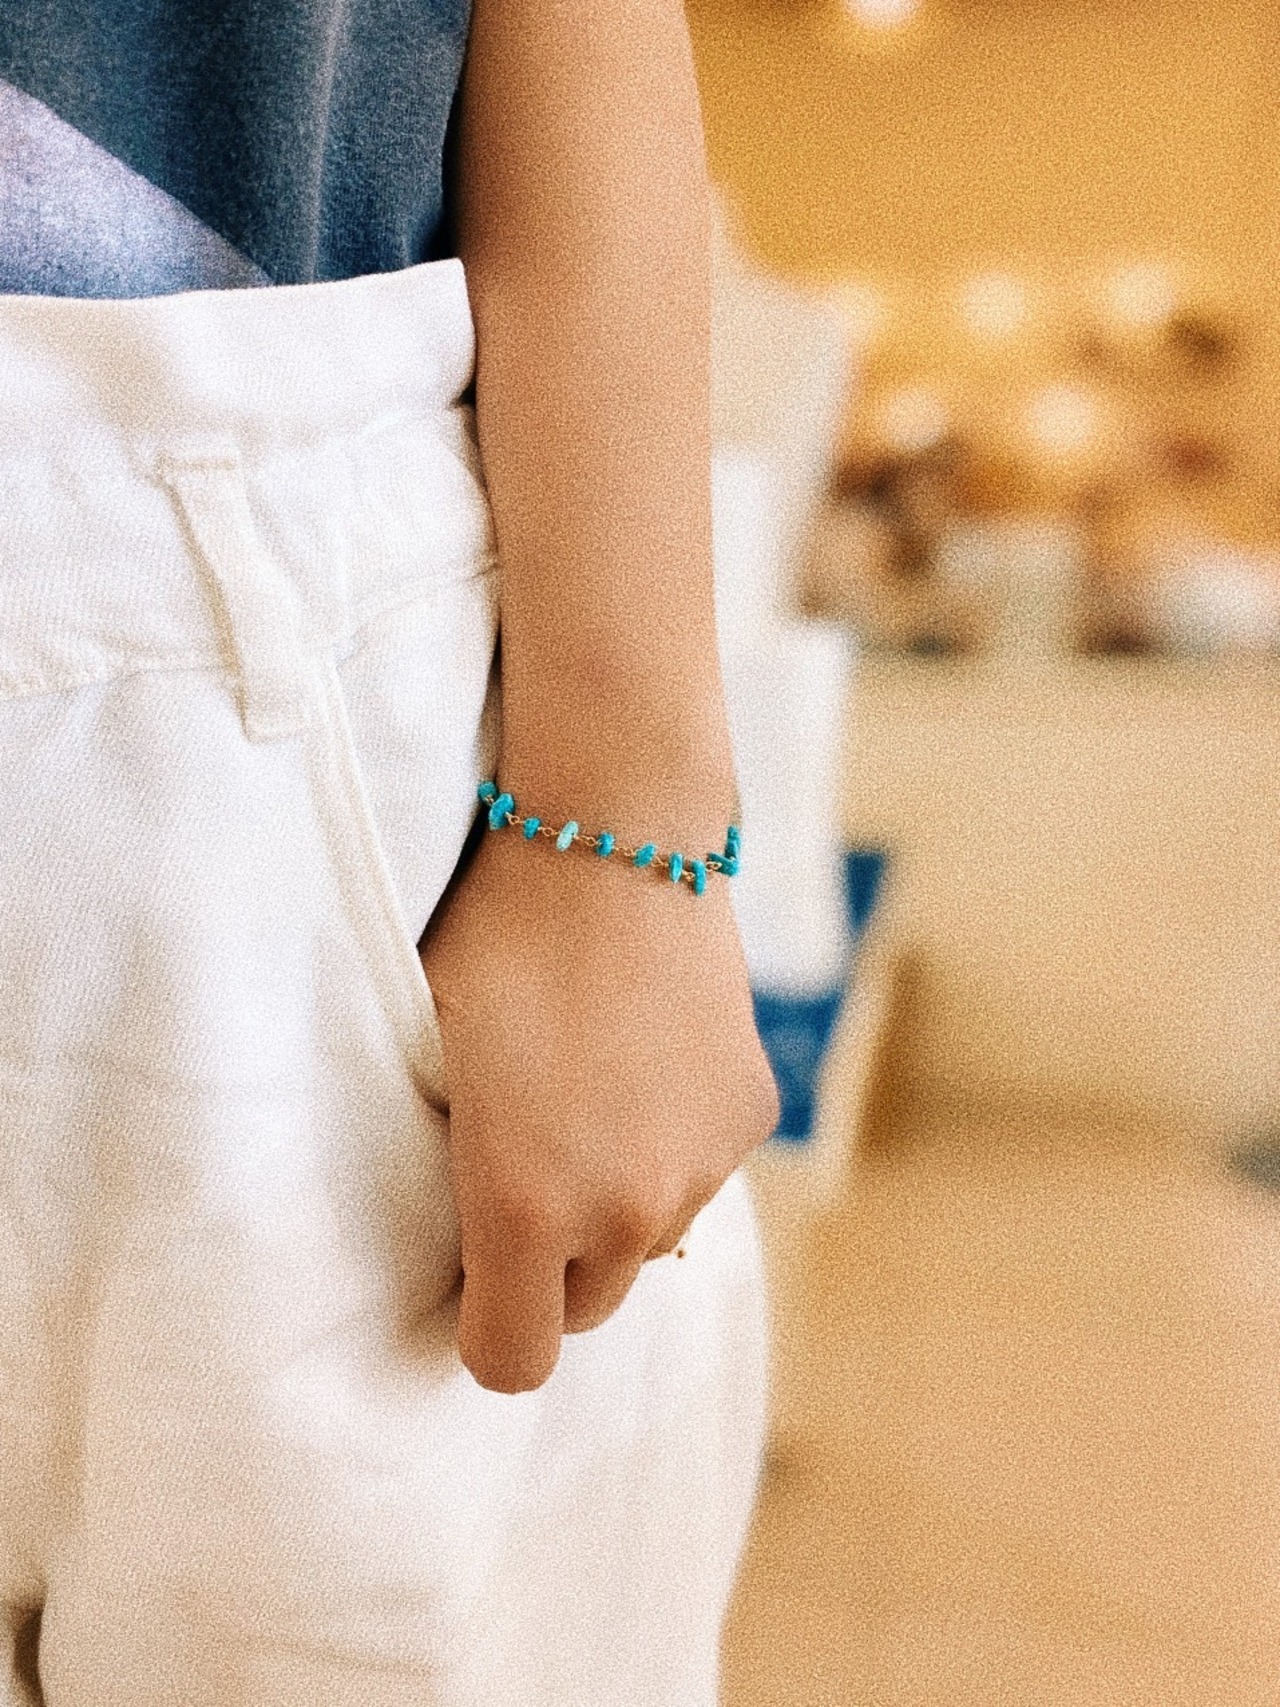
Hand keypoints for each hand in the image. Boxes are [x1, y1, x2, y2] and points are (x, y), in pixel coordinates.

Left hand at [419, 823, 777, 1393]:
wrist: (613, 837)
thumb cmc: (494, 941)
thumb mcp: (433, 1063)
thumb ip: (457, 1178)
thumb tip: (471, 1240)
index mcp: (526, 1206)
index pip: (511, 1361)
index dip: (482, 1327)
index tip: (469, 1270)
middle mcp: (627, 1208)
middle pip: (587, 1307)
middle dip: (550, 1266)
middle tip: (524, 1173)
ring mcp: (702, 1165)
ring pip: (649, 1240)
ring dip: (616, 1204)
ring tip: (587, 1100)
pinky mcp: (751, 1116)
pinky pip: (699, 1172)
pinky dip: (671, 1146)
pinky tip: (643, 1064)